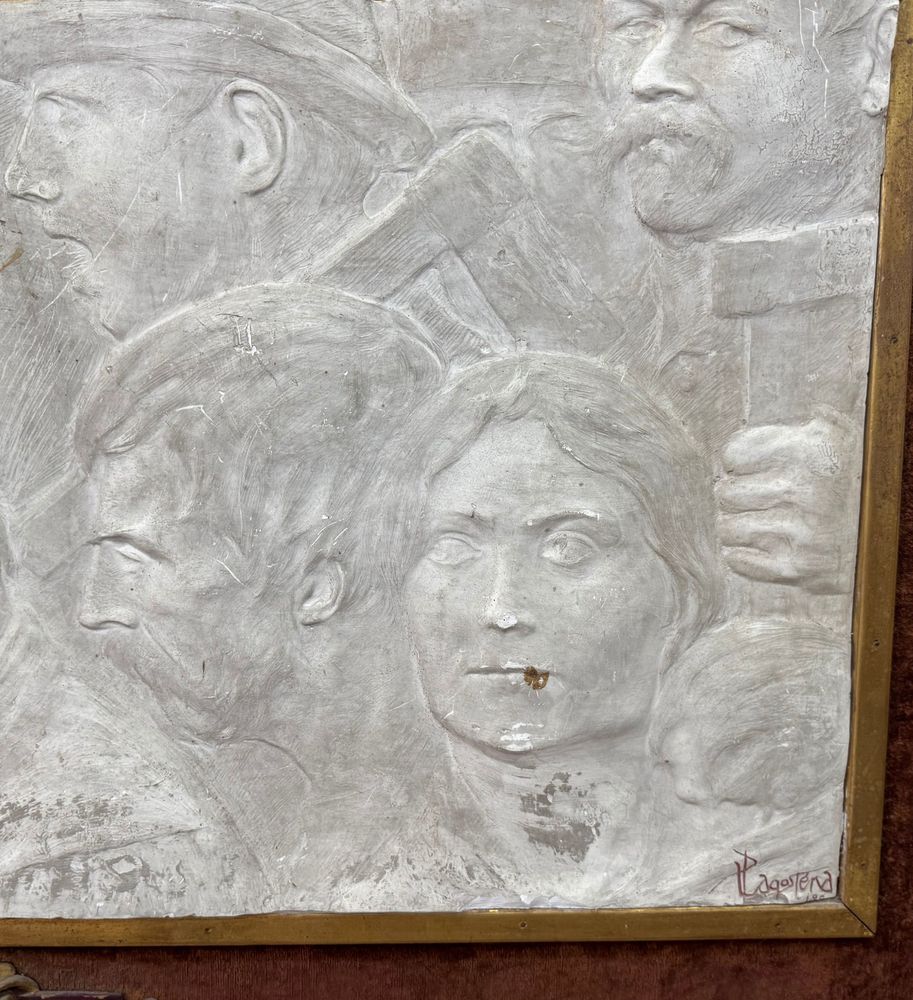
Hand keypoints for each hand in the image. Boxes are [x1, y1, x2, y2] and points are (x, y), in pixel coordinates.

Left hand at [715, 412, 860, 594]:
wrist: (886, 534)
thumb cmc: (851, 477)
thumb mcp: (839, 436)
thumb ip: (811, 421)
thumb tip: (800, 413)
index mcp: (812, 450)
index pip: (733, 455)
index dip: (736, 462)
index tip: (747, 468)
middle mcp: (808, 490)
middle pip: (726, 493)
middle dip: (733, 496)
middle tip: (751, 499)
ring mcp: (804, 532)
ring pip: (728, 528)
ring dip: (736, 526)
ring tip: (756, 522)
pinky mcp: (800, 567)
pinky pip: (740, 560)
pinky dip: (741, 555)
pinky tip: (759, 546)